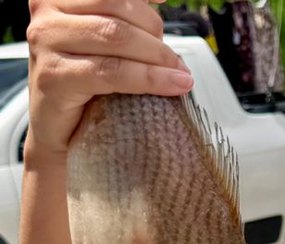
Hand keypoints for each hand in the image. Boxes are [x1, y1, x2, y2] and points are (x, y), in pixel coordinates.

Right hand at [26, 0, 191, 159]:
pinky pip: (112, 71)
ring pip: (116, 36)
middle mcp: (47, 13)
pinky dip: (149, 78)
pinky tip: (173, 85)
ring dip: (157, 56)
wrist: (63, 132)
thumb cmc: (88, 84)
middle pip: (117, 6)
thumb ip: (123, 19)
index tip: (164, 2)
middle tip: (175, 61)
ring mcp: (46, 42)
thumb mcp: (105, 41)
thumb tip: (158, 1)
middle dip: (155, 31)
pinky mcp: (53, 76)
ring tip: (179, 75)